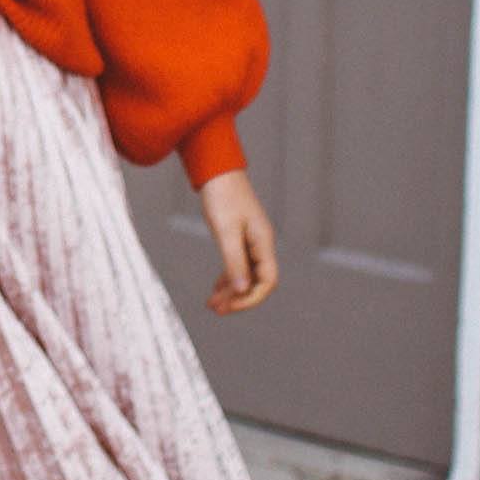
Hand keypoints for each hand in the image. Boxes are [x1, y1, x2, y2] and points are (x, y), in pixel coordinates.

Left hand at [195, 168, 277, 314]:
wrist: (217, 170)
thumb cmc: (222, 196)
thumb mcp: (226, 231)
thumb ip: (234, 261)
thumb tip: (242, 290)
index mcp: (263, 242)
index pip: (267, 281)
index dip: (251, 298)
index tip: (230, 305)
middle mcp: (261, 244)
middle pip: (256, 282)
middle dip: (238, 298)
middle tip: (216, 309)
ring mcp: (251, 241)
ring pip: (246, 275)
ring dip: (231, 291)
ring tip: (212, 304)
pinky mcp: (240, 237)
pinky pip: (239, 265)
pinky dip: (228, 278)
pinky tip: (216, 288)